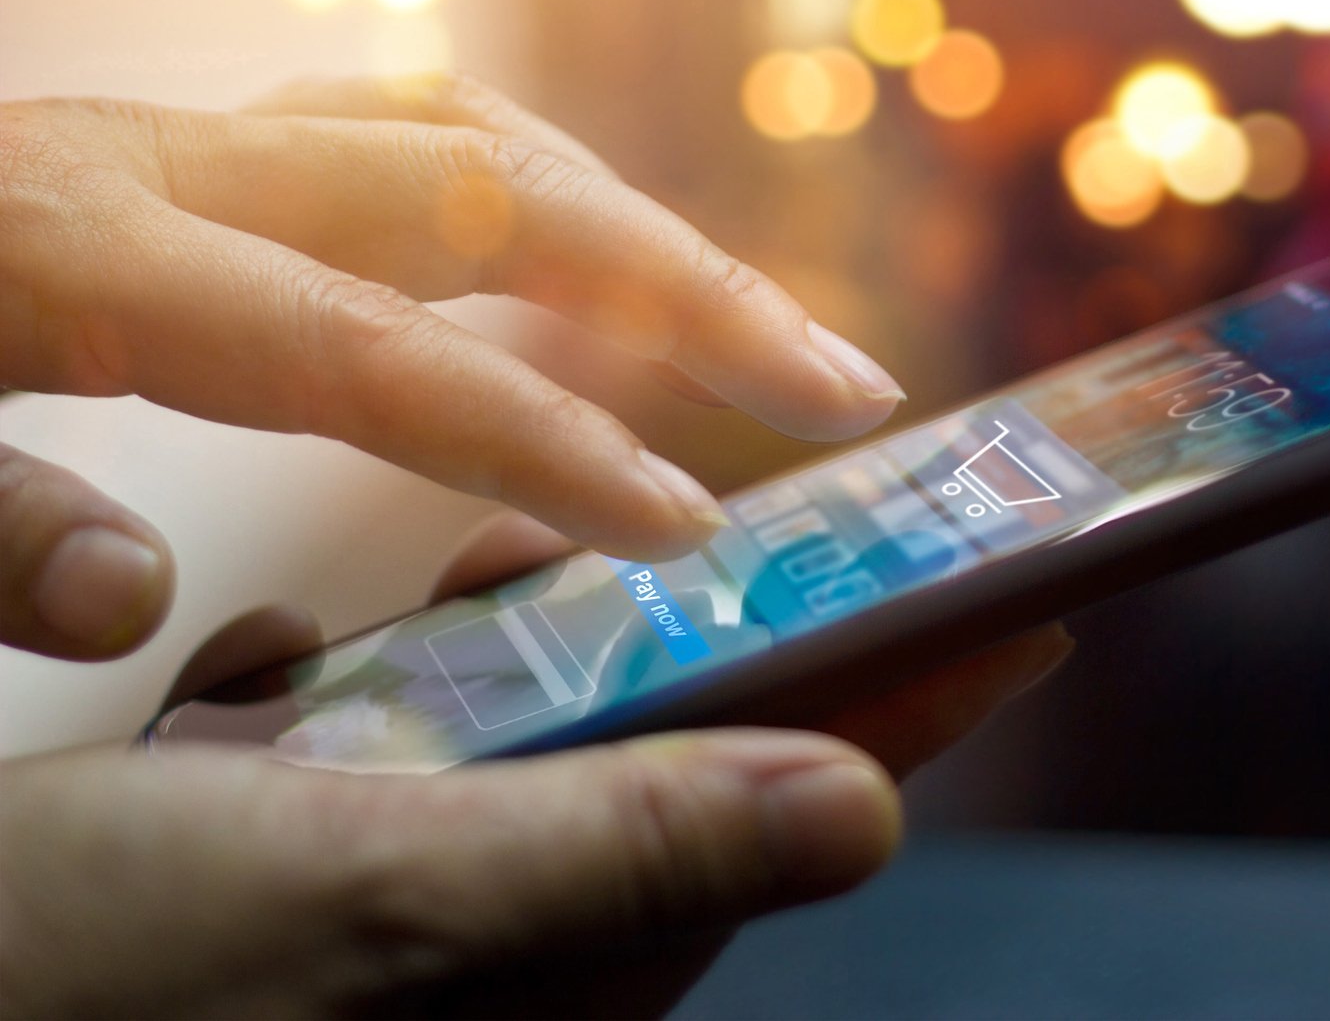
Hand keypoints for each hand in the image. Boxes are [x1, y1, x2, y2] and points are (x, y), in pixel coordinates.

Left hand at [0, 77, 905, 661]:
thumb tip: (138, 603)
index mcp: (81, 243)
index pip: (376, 351)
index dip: (548, 436)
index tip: (690, 527)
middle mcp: (165, 161)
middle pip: (491, 189)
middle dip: (690, 289)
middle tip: (841, 387)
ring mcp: (186, 140)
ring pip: (471, 132)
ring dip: (635, 225)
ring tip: (756, 327)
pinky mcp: (186, 149)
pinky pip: (406, 131)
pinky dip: (529, 188)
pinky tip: (580, 258)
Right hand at [0, 515, 1074, 1018]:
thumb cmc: (99, 979)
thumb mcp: (385, 886)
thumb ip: (628, 847)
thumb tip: (867, 811)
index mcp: (568, 968)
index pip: (798, 812)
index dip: (920, 703)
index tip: (1030, 610)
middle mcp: (505, 950)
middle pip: (670, 762)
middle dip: (663, 639)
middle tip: (613, 551)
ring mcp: (395, 917)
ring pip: (519, 743)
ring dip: (479, 656)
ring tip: (403, 612)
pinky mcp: (293, 883)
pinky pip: (378, 763)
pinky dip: (333, 701)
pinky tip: (244, 695)